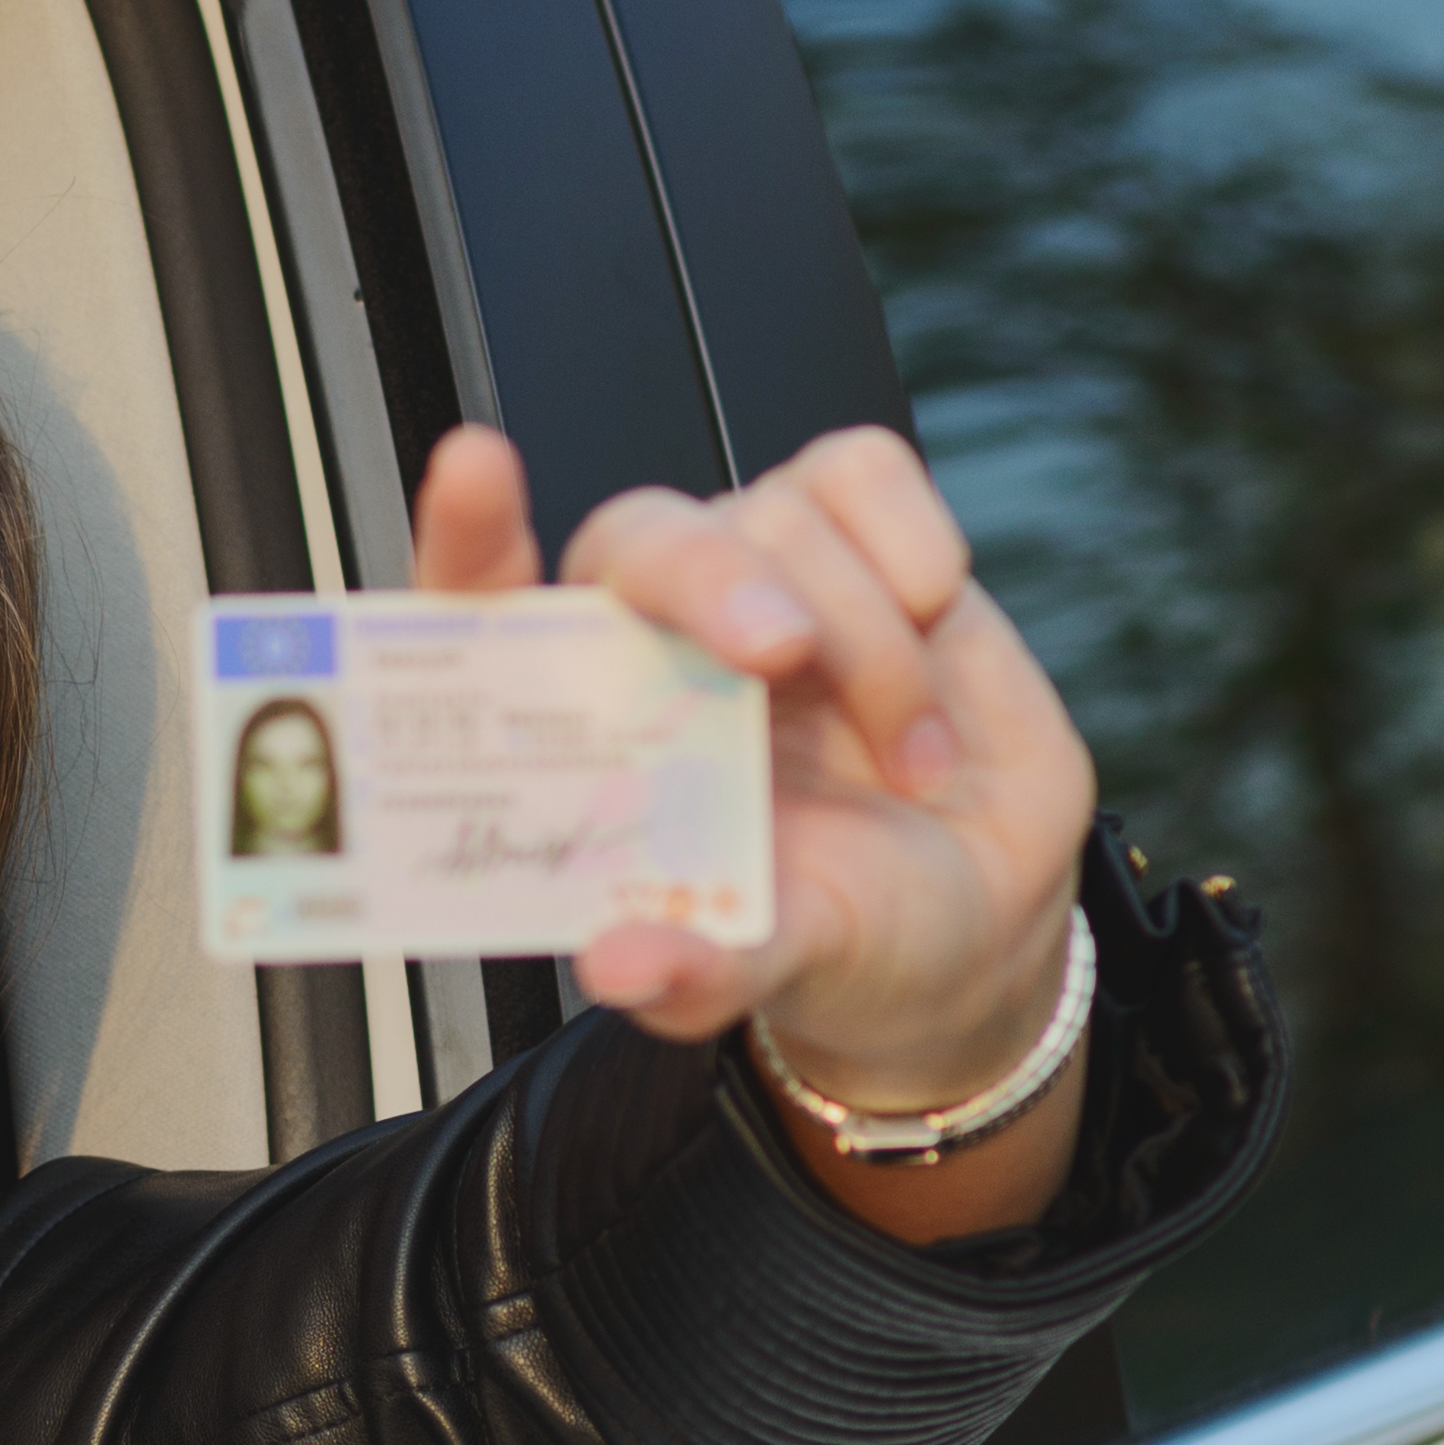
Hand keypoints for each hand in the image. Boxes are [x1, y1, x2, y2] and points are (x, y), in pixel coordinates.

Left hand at [413, 425, 1094, 1229]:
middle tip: (782, 655)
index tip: (474, 473)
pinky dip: (911, 543)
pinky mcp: (854, 535)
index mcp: (585, 728)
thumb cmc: (836, 926)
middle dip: (711, 579)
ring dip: (868, 642)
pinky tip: (930, 626)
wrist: (976, 917)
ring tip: (908, 759)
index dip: (467, 535)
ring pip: (778, 519)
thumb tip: (620, 967)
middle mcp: (651, 634)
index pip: (482, 609)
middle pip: (639, 537)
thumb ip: (695, 972)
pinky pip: (862, 472)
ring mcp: (753, 573)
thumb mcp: (769, 964)